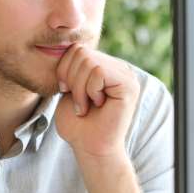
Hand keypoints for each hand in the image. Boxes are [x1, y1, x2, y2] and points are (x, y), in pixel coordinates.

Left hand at [54, 44, 139, 159]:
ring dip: (79, 88)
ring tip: (87, 105)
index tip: (67, 92)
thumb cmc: (77, 124)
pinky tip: (97, 105)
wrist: (89, 148)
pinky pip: (99, 72)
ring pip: (89, 62)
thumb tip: (70, 45)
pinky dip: (89, 90)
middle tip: (79, 102)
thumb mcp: (69, 88)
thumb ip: (72, 66)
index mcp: (104, 66)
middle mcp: (118, 68)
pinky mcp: (128, 85)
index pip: (76, 49)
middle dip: (71, 79)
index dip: (64, 70)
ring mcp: (126, 75)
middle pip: (81, 52)